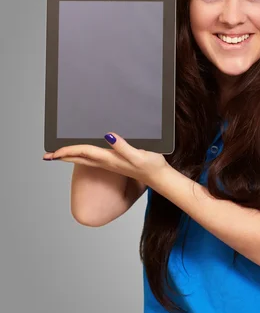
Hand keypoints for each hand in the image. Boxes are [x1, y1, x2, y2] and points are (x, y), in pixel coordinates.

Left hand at [43, 132, 169, 188]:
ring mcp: (111, 163)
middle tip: (48, 156)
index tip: (54, 151)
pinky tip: (84, 153)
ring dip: (71, 156)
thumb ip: (123, 146)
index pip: (84, 153)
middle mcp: (107, 162)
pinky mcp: (116, 163)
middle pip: (79, 158)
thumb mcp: (138, 155)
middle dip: (63, 156)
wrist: (159, 177)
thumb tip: (108, 135)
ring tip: (60, 154)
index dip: (68, 151)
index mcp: (110, 159)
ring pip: (85, 159)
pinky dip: (83, 155)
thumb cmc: (151, 166)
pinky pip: (93, 159)